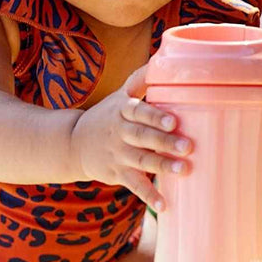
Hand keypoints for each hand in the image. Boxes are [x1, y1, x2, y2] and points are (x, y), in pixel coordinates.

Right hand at [69, 66, 191, 209]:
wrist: (72, 144)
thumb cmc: (108, 115)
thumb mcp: (120, 95)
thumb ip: (141, 79)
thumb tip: (163, 56)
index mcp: (122, 110)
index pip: (139, 112)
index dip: (155, 116)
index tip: (174, 120)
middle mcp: (119, 132)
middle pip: (142, 137)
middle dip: (165, 142)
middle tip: (189, 146)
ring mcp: (117, 155)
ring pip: (141, 161)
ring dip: (162, 167)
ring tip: (185, 170)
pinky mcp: (116, 174)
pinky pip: (134, 186)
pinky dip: (148, 195)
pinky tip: (164, 205)